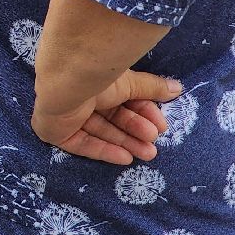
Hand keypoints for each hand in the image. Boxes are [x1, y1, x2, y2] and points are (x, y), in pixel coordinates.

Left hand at [32, 70, 182, 164]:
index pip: (122, 100)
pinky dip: (103, 150)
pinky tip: (125, 158)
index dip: (143, 113)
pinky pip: (82, 144)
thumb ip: (152, 89)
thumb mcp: (131, 83)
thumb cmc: (98, 76)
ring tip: (149, 153)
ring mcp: (66, 113)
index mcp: (97, 81)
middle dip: (135, 131)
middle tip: (154, 143)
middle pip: (112, 118)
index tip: (161, 126)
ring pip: (100, 132)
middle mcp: (81, 96)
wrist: (67, 82)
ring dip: (125, 143)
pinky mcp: (55, 131)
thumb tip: (179, 89)